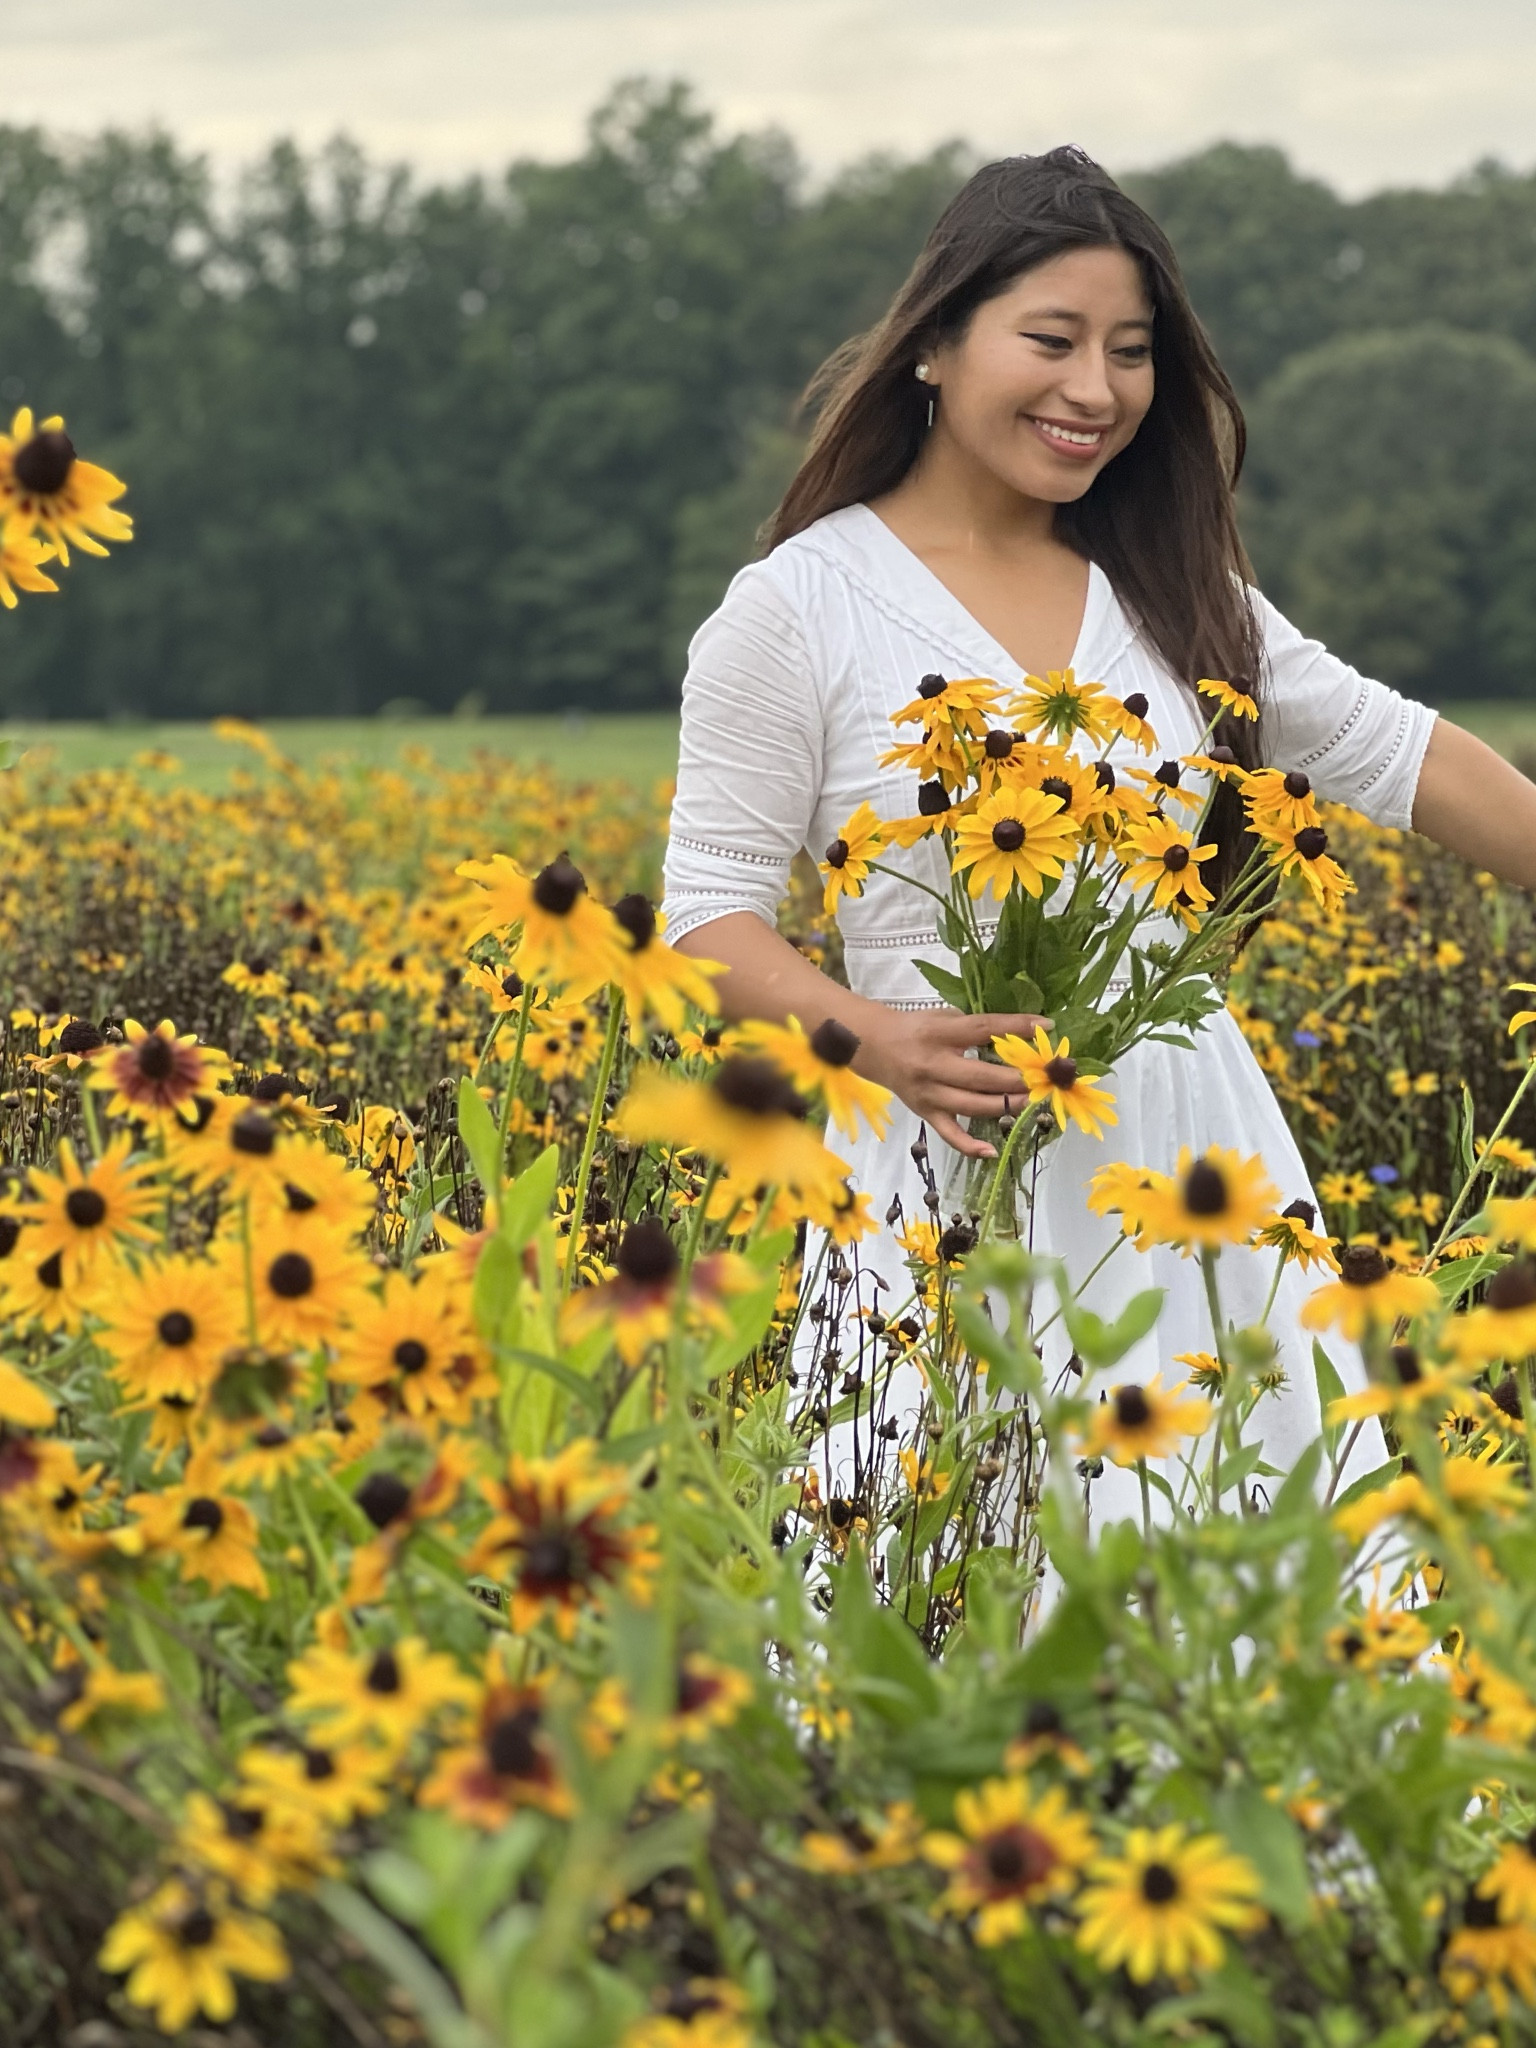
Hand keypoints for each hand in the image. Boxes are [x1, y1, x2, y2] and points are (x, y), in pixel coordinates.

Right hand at [854, 1008, 1052, 1159]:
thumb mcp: (944, 1018)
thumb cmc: (916, 1029)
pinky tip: (992, 1151)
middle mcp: (932, 1065)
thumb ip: (976, 1027)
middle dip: (1016, 1078)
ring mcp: (929, 1093)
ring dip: (1005, 1106)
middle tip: (1042, 1077)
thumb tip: (1022, 1035)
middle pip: (980, 1076)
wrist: (873, 1046)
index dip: (1015, 1028)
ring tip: (1030, 1101)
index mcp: (939, 1034)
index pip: (983, 1029)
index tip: (1045, 1027)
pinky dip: (970, 1146)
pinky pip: (949, 1134)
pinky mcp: (925, 1113)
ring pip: (972, 1106)